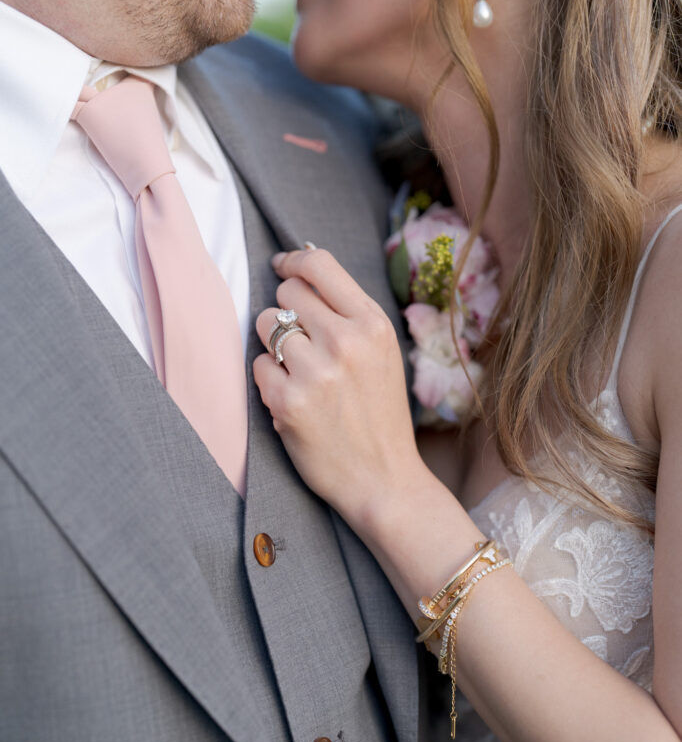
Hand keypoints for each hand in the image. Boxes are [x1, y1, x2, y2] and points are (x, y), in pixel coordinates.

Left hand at [253, 247, 425, 526]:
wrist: (384, 479)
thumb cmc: (379, 414)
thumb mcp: (382, 354)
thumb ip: (349, 314)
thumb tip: (301, 267)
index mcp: (373, 325)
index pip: (319, 265)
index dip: (292, 261)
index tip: (281, 266)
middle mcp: (346, 342)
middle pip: (287, 293)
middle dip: (286, 311)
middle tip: (300, 340)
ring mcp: (316, 372)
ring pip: (266, 325)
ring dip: (274, 345)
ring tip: (297, 371)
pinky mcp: (288, 402)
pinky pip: (258, 366)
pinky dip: (269, 380)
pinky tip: (292, 398)